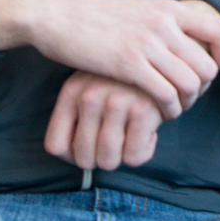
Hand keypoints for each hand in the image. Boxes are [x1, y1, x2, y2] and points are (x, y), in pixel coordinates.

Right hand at [0, 0, 219, 114]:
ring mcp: (148, 43)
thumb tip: (181, 38)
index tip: (209, 71)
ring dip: (187, 102)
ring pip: (191, 83)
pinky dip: (169, 109)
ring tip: (174, 108)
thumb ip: (160, 21)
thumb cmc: (92, 16)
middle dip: (203, 88)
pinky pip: (166, 94)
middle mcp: (164, 23)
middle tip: (188, 97)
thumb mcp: (135, 9)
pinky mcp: (129, 64)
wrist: (55, 15)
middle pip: (208, 65)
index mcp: (168, 8)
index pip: (219, 31)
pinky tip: (159, 113)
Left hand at [45, 75, 162, 171]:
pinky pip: (134, 157)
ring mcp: (115, 103)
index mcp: (72, 91)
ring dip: (122, 158)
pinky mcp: (142, 110)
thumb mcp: (93, 86)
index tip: (90, 150)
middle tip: (116, 145)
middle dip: (101, 160)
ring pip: (108, 161)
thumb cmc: (125, 81)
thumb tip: (74, 158)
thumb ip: (78, 117)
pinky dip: (143, 152)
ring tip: (131, 138)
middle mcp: (89, 96)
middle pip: (83, 159)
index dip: (72, 157)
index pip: (55, 146)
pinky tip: (148, 133)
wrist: (164, 59)